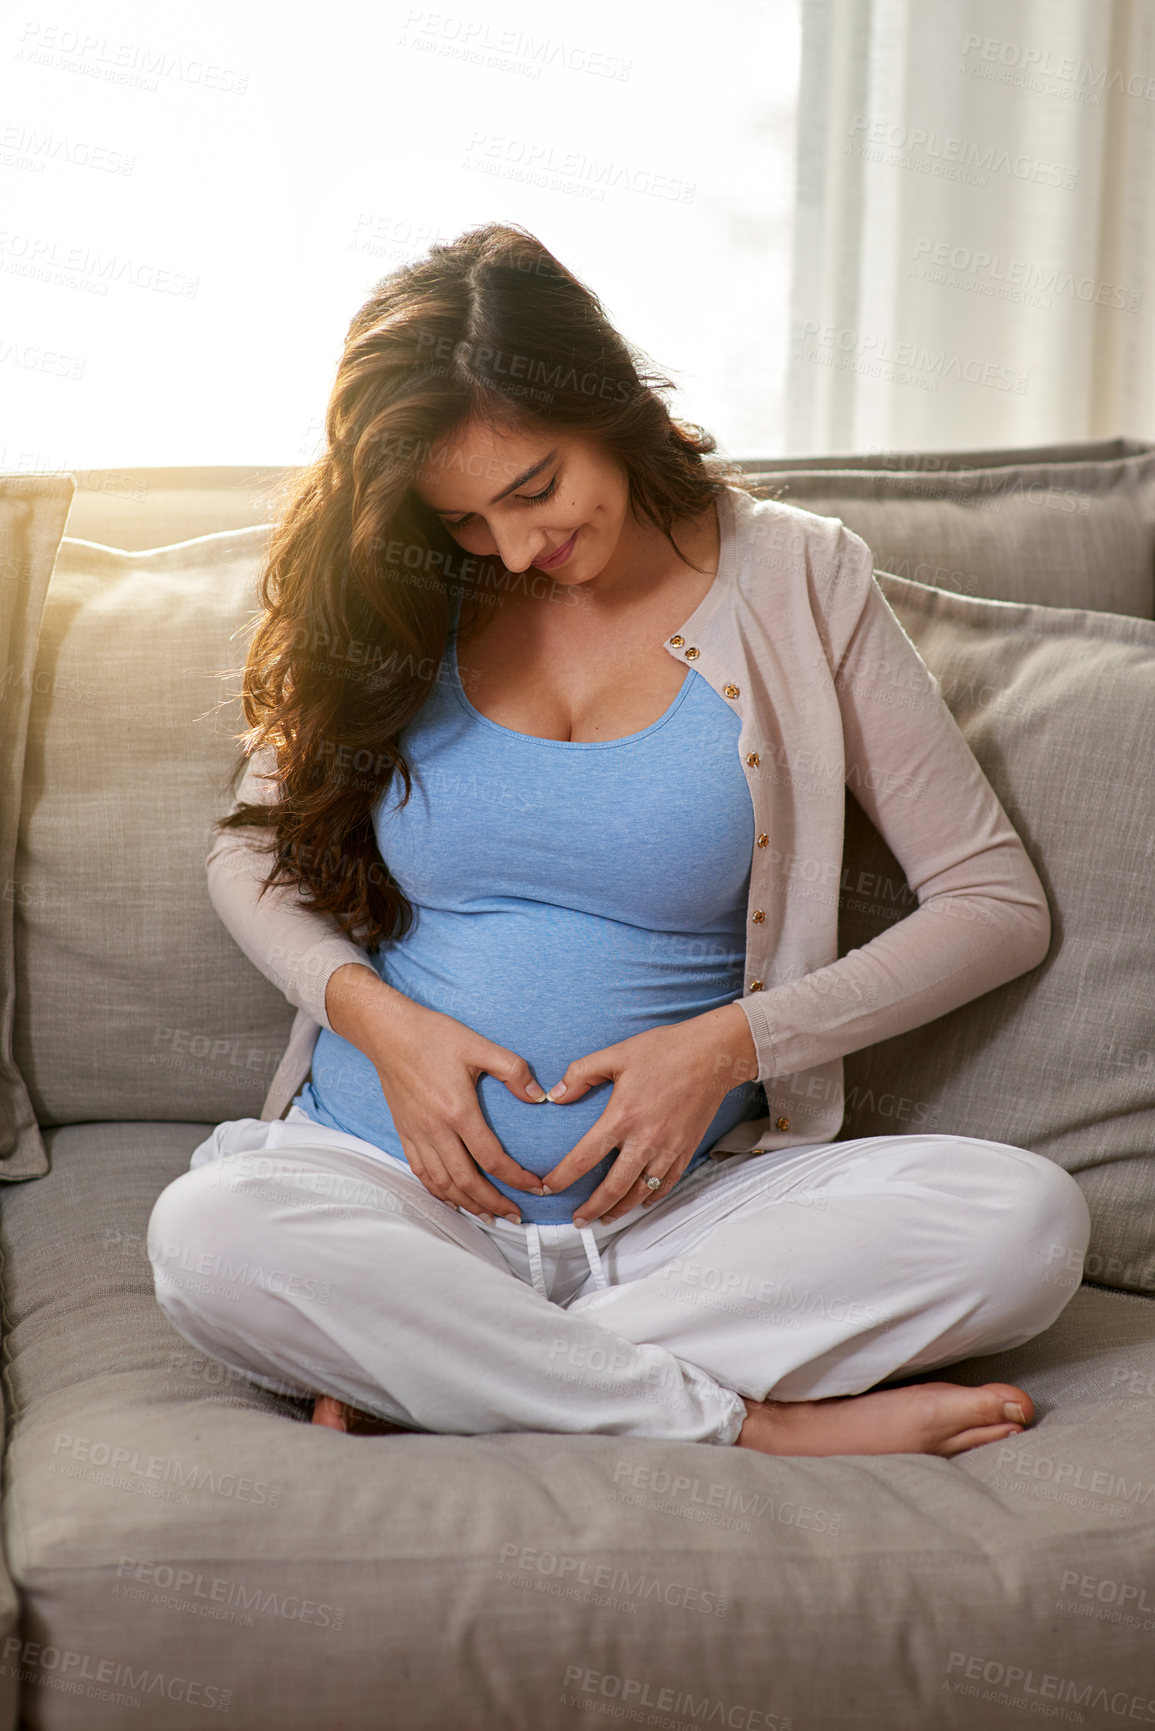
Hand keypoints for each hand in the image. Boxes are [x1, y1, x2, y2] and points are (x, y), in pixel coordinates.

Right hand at [325, 965, 547, 1223]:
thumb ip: (513, 1070)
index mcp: (458, 1111)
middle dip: (494, 1203)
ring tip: (488, 1215)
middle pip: (466, 1181)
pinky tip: (451, 1198)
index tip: (535, 1187)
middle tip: (515, 1216)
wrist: (388, 1032)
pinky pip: (421, 1172)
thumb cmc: (433, 1035)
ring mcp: (417, 1134)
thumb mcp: (479, 1045)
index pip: (492, 1158)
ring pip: (442, 1183)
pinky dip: (438, 1192)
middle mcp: (435, 1129)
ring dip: (467, 1204)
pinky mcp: (405, 1132)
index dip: (517, 1178)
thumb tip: (539, 1097)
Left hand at [537, 1006, 756, 1224]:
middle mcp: (644, 1140)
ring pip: (640, 1193)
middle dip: (591, 1209)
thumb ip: (582, 1074)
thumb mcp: (616, 1054)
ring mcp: (667, 1149)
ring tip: (604, 1218)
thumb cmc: (666, 1051)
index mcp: (622, 1117)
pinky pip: (666, 1185)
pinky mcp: (686, 1150)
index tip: (549, 1188)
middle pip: (612, 1188)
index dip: (562, 1178)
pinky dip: (651, 1198)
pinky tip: (641, 1202)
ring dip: (619, 1210)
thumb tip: (556, 1094)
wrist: (712, 1055)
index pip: (583, 1158)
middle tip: (577, 1220)